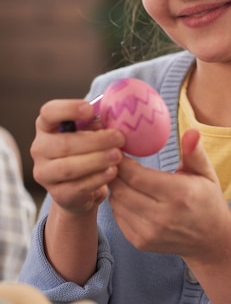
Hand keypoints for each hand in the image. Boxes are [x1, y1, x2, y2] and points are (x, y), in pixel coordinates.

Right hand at [31, 99, 125, 214]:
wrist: (81, 189)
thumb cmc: (87, 151)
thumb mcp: (91, 132)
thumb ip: (97, 123)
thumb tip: (115, 114)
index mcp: (46, 126)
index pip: (49, 112)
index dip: (68, 109)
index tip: (90, 109)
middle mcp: (40, 148)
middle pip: (64, 143)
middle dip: (95, 141)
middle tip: (119, 138)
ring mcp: (45, 173)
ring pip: (69, 167)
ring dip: (97, 160)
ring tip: (118, 155)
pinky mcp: (57, 194)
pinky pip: (77, 186)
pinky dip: (97, 178)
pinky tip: (112, 171)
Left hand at [108, 129, 230, 258]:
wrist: (211, 239)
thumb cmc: (207, 199)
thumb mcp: (205, 172)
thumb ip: (194, 152)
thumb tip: (191, 132)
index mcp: (179, 195)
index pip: (137, 176)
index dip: (122, 162)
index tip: (119, 149)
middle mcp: (162, 217)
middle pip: (121, 190)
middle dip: (114, 172)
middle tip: (114, 159)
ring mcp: (150, 233)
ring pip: (116, 203)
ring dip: (115, 187)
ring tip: (120, 174)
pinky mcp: (141, 242)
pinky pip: (118, 217)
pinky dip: (118, 202)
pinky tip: (127, 193)